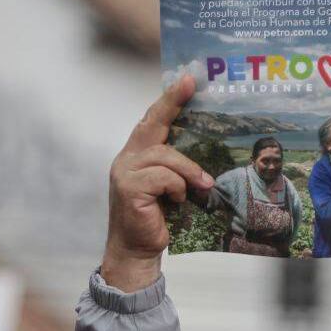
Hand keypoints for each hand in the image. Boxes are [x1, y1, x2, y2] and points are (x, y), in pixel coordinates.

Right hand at [100, 77, 214, 291]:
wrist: (137, 250)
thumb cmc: (156, 219)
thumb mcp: (169, 187)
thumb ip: (175, 166)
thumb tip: (205, 148)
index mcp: (136, 155)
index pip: (152, 120)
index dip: (168, 99)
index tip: (187, 79)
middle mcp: (126, 158)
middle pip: (152, 124)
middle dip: (172, 102)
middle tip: (191, 84)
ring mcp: (125, 172)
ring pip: (165, 155)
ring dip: (188, 171)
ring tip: (202, 187)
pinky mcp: (129, 188)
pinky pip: (164, 176)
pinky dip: (177, 187)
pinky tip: (178, 201)